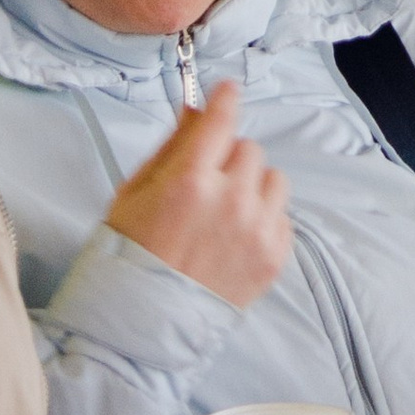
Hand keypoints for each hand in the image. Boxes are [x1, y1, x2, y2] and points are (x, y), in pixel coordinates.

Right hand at [105, 84, 290, 306]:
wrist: (145, 322)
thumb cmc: (131, 254)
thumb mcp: (135, 192)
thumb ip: (171, 146)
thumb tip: (196, 109)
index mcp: (190, 181)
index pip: (221, 120)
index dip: (225, 100)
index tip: (227, 92)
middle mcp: (230, 201)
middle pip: (248, 148)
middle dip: (229, 158)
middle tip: (207, 184)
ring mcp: (256, 230)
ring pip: (273, 178)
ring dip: (252, 187)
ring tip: (226, 213)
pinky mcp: (274, 258)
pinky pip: (283, 215)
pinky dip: (264, 219)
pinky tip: (236, 237)